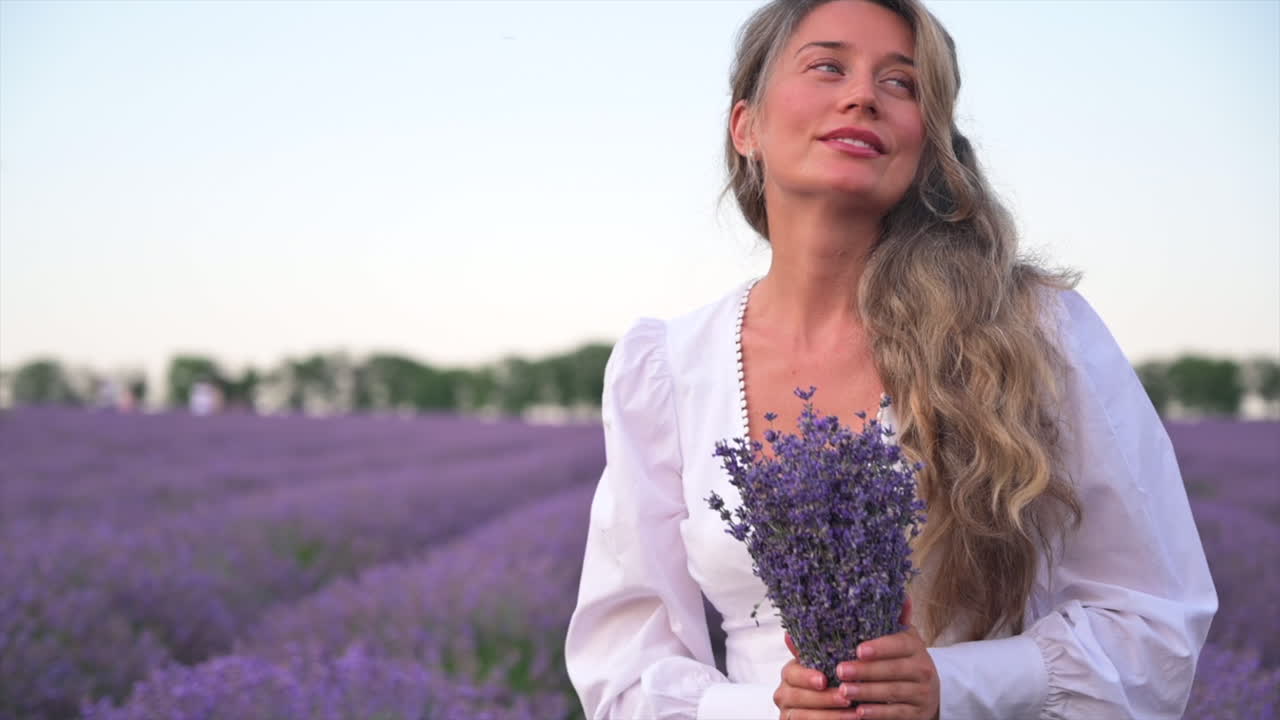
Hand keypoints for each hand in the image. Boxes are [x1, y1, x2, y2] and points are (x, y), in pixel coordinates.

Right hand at [774, 633, 858, 719]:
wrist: (834, 708)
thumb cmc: (830, 685)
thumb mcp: (825, 668)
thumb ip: (811, 653)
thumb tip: (789, 634)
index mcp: (790, 674)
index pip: (793, 673)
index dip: (807, 677)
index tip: (824, 680)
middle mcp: (784, 693)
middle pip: (798, 696)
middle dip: (824, 698)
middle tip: (847, 698)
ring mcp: (787, 713)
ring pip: (803, 716)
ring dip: (831, 715)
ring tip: (854, 714)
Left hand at [834, 596, 939, 718]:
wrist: (930, 691)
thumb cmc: (905, 660)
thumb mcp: (903, 638)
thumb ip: (896, 619)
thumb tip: (900, 593)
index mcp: (915, 647)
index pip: (899, 645)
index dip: (880, 647)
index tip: (858, 649)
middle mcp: (922, 669)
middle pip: (892, 670)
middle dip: (865, 671)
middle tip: (841, 670)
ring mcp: (921, 693)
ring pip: (892, 692)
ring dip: (866, 692)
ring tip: (843, 690)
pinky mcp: (917, 713)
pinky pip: (895, 714)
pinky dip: (877, 713)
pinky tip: (859, 712)